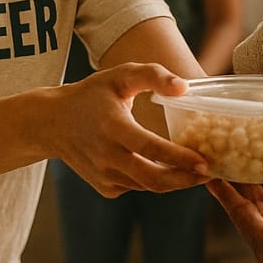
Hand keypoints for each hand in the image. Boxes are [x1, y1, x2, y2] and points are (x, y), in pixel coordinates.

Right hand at [50, 62, 209, 195]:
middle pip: (154, 179)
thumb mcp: (120, 75)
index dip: (180, 158)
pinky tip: (168, 169)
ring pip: (148, 186)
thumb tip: (184, 88)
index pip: (151, 149)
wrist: (51, 123)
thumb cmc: (91, 95)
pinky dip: (155, 180)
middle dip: (186, 180)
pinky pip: (137, 186)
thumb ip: (153, 76)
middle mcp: (107, 157)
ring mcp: (104, 175)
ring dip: (175, 182)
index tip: (205, 163)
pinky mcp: (105, 186)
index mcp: (113, 128)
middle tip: (210, 173)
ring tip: (198, 171)